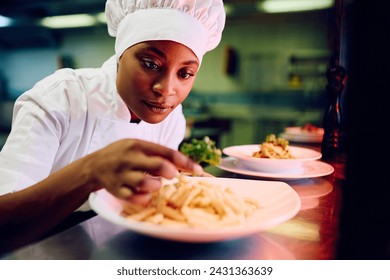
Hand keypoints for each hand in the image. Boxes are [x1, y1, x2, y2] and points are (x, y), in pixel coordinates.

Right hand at [84, 139, 202, 203]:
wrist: (93, 166)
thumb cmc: (121, 155)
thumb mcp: (137, 146)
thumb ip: (157, 153)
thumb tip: (183, 164)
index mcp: (137, 145)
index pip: (166, 151)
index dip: (185, 161)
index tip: (199, 170)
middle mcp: (129, 158)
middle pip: (157, 165)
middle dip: (171, 172)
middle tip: (173, 176)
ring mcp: (122, 175)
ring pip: (146, 183)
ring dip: (156, 186)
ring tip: (155, 184)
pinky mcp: (116, 190)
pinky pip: (135, 198)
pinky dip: (144, 198)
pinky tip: (145, 195)